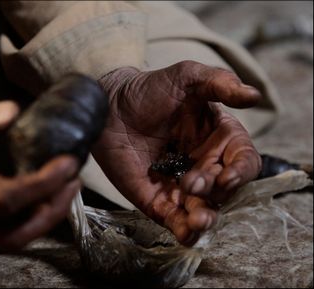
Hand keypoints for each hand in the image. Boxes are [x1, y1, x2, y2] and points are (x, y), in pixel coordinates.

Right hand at [0, 80, 80, 250]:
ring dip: (42, 216)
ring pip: (6, 236)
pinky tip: (42, 188)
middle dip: (50, 211)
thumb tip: (12, 114)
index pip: (3, 199)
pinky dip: (27, 213)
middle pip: (10, 232)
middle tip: (73, 181)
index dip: (41, 185)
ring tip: (65, 186)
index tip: (67, 164)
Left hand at [94, 61, 261, 244]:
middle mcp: (204, 165)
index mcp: (218, 139)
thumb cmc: (149, 89)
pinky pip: (174, 219)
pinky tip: (186, 234)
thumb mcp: (186, 77)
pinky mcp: (157, 198)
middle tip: (192, 182)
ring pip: (203, 210)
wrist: (109, 104)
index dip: (241, 171)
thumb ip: (219, 83)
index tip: (227, 175)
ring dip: (205, 219)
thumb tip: (254, 95)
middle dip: (214, 191)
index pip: (243, 161)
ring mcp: (180, 184)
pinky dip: (183, 230)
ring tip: (199, 220)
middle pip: (224, 189)